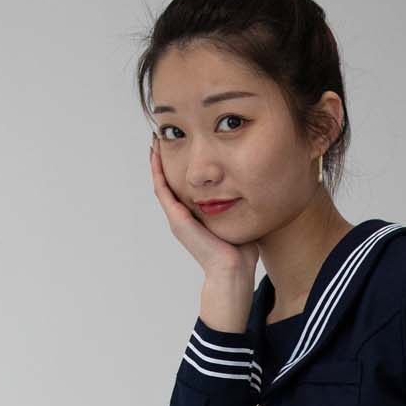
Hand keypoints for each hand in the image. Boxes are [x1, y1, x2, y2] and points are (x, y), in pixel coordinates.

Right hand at [147, 135, 260, 292]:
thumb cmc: (240, 251)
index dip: (178, 165)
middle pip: (168, 182)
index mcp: (194, 217)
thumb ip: (237, 204)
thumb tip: (250, 187)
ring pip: (161, 183)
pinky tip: (156, 155)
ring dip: (156, 162)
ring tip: (156, 140)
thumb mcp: (238, 218)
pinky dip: (157, 172)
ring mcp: (178, 218)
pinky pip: (162, 190)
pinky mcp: (178, 220)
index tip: (180, 145)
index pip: (181, 186)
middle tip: (162, 136)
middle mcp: (182, 217)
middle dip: (164, 160)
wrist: (233, 270)